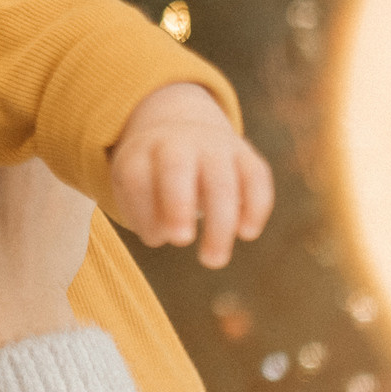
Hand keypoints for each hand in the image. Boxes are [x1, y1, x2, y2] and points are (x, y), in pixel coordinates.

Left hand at [109, 83, 273, 268]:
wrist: (182, 130)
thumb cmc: (152, 176)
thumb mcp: (134, 188)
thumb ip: (143, 213)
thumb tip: (167, 235)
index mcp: (142, 151)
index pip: (137, 178)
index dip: (143, 212)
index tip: (154, 239)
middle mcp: (178, 144)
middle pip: (176, 169)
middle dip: (178, 205)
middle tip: (180, 241)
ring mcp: (214, 147)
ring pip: (221, 181)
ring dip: (220, 222)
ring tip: (213, 261)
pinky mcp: (245, 155)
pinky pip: (256, 177)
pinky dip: (255, 206)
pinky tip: (246, 234)